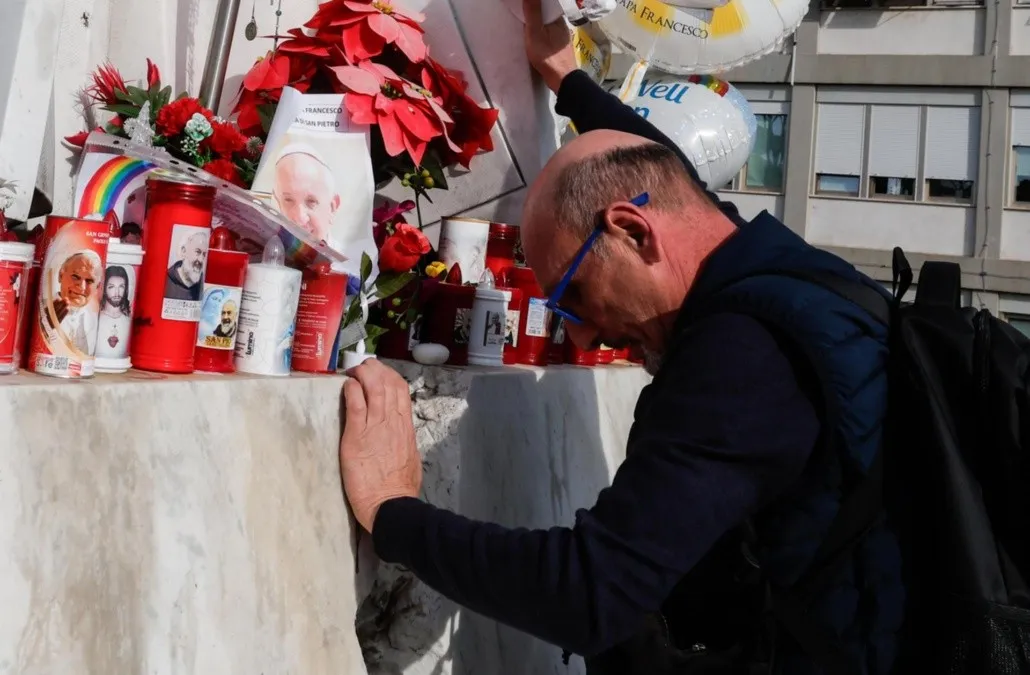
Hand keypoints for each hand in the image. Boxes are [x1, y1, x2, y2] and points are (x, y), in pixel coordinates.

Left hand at [340, 359, 421, 532]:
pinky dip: (351, 390)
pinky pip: (355, 405)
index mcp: (405, 427)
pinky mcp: (357, 436)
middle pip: (388, 383)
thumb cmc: (399, 488)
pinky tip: (346, 386)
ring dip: (362, 374)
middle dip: (374, 369)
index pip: (401, 390)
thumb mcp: (409, 457)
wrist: (391, 505)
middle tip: (362, 367)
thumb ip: (402, 440)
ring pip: (373, 388)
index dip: (389, 376)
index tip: (380, 373)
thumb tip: (398, 433)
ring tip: (353, 371)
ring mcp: (375, 427)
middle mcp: (392, 422)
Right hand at [523, 0, 577, 92]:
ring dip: (537, 21)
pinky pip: (548, 32)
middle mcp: (562, 24)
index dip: (535, 3)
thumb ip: (532, 13)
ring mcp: (561, 35)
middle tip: (522, 12)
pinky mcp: (559, 45)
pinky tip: (534, 35)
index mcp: (558, 18)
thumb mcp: (535, 33)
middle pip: (546, 12)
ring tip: (525, 21)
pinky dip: (541, 31)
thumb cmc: (548, 57)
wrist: (562, 79)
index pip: (546, 3)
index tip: (524, 5)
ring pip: (547, 23)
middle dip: (535, 11)